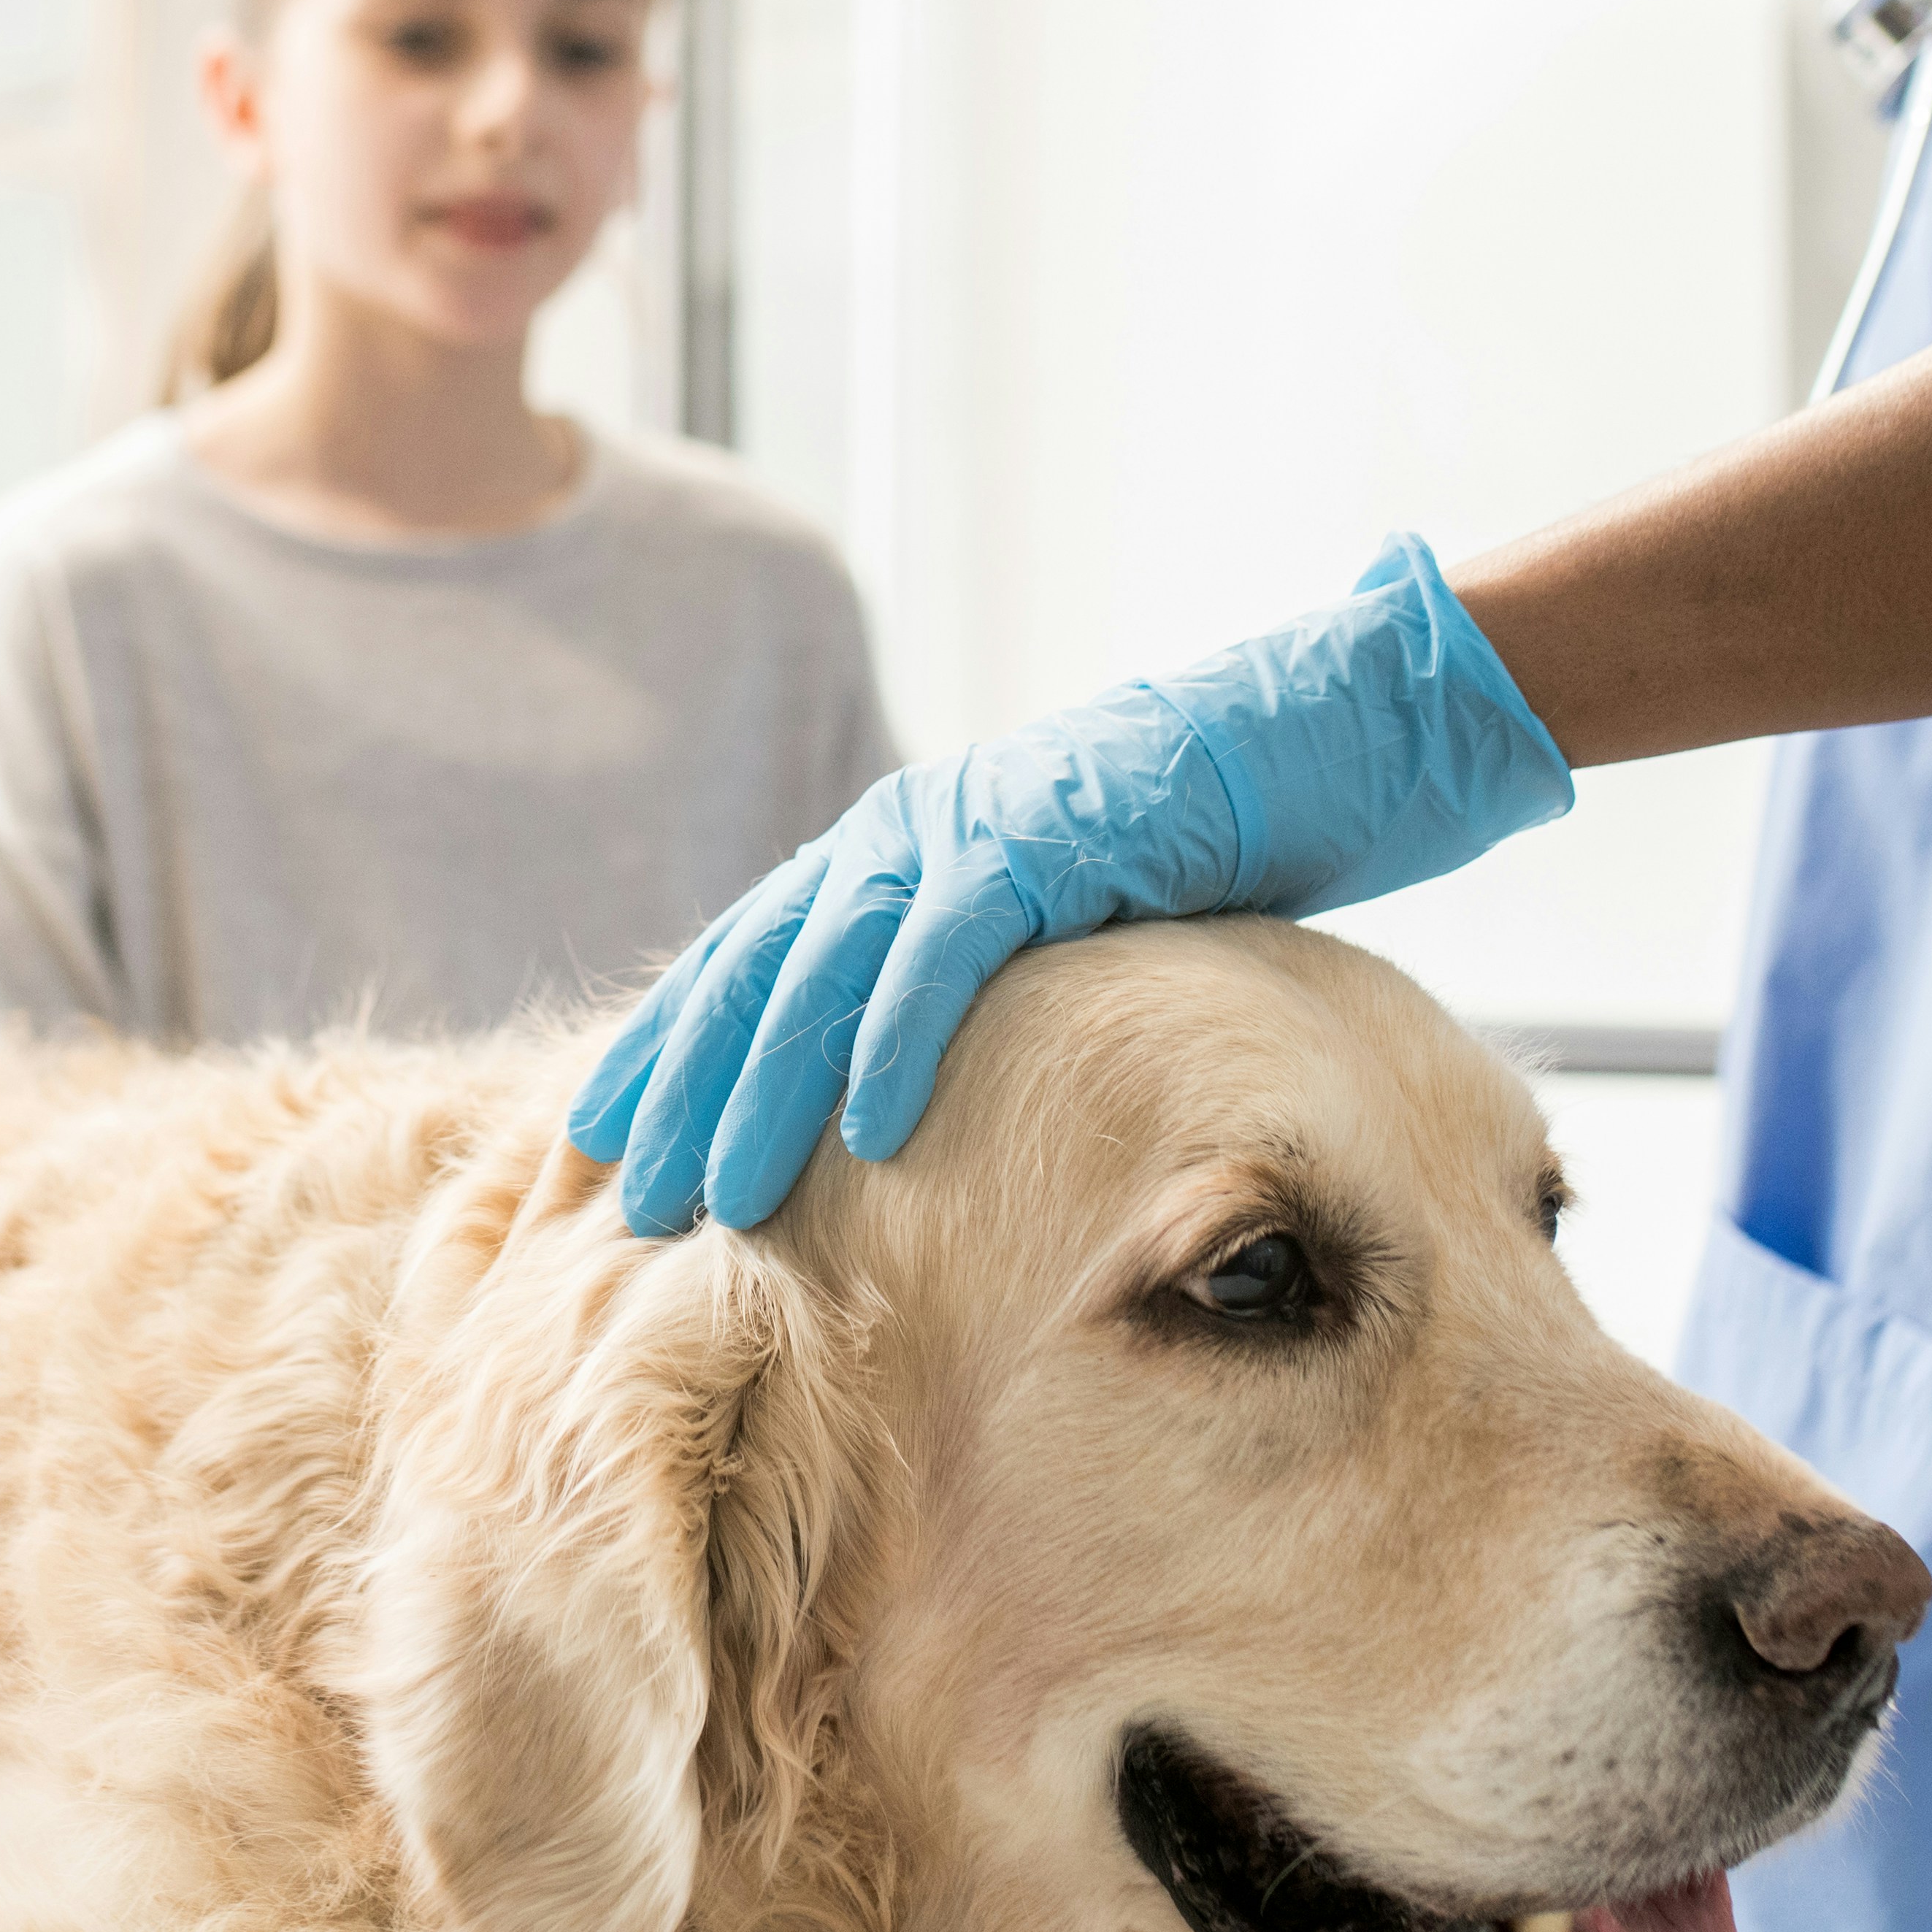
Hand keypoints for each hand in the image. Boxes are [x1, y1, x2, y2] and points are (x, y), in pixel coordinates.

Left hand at [572, 536, 1570, 1232]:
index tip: (602, 1142)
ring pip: (829, 969)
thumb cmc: (1206, 835)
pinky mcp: (1049, 838)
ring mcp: (971, 827)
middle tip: (627, 1202)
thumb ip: (974, 971)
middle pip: (760, 970)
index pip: (754, 957)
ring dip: (765, 1088)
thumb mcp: (1060, 919)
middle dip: (686, 1087)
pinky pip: (950, 951)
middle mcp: (907, 829)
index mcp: (897, 847)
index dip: (673, 1047)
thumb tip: (911, 1082)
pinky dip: (898, 1035)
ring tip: (716, 1195)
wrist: (1328, 729)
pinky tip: (862, 1129)